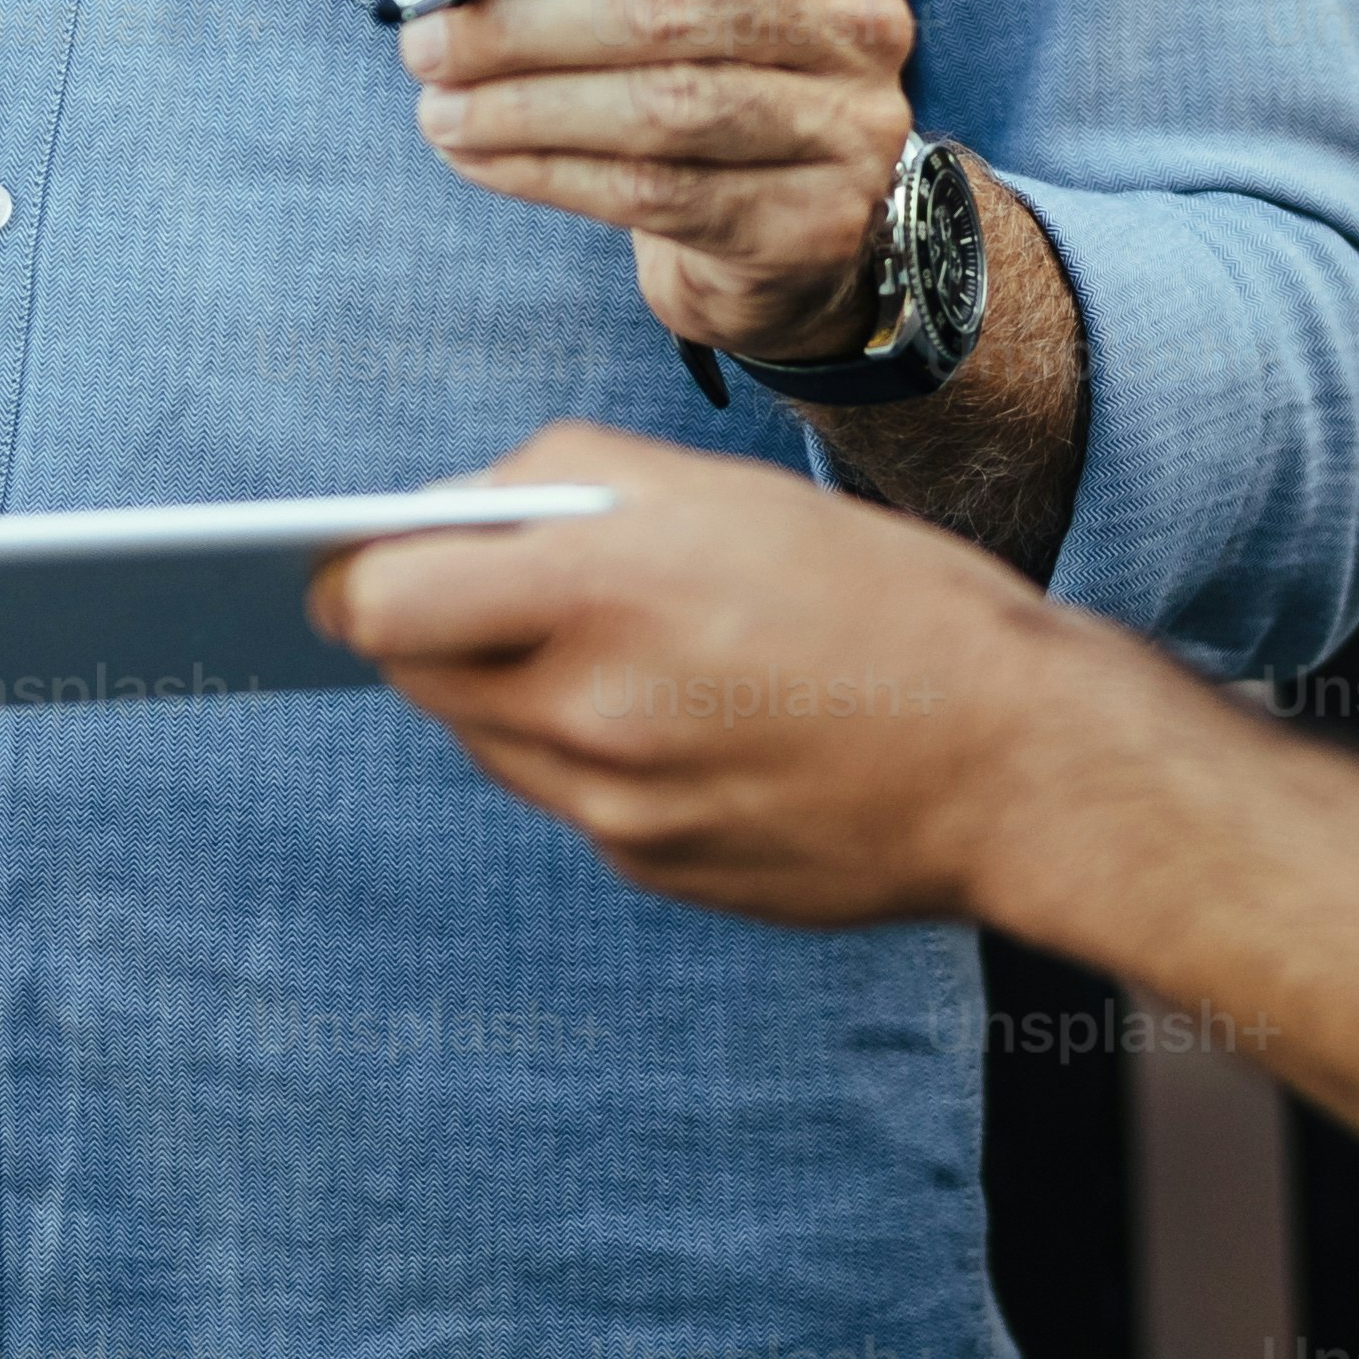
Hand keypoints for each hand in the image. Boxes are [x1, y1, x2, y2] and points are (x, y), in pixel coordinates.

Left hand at [316, 425, 1135, 925]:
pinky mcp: (652, 872)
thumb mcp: (723, 488)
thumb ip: (564, 486)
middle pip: (415, 673)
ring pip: (485, 737)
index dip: (347, 572)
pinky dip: (585, 751)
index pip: (376, 598)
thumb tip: (444, 515)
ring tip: (577, 639)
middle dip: (425, 623)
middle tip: (456, 584)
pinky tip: (667, 715)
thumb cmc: (878, 594)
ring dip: (503, 685)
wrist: (1013, 762)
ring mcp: (618, 812)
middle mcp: (593, 710)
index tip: (345, 552)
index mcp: (607, 583)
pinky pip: (566, 799)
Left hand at [400, 0, 915, 356]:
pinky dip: (547, 173)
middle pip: (672, 1)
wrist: (777, 198)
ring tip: (438, 109)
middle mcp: (854, 3)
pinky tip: (481, 158)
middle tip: (425, 43)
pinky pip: (658, 193)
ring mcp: (849, 118)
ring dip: (523, 109)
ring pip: (662, 107)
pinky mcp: (815, 219)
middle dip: (523, 24)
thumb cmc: (692, 42)